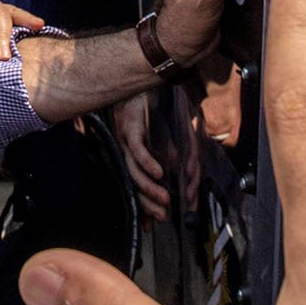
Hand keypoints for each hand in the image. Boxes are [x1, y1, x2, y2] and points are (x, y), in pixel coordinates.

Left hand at [112, 91, 170, 222]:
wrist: (143, 78)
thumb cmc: (155, 107)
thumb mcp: (169, 134)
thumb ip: (173, 154)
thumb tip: (178, 173)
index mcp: (135, 155)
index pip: (138, 186)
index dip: (144, 206)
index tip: (151, 226)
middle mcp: (128, 152)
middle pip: (134, 184)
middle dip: (148, 204)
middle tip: (162, 218)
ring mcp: (127, 140)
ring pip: (135, 171)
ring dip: (150, 188)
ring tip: (165, 201)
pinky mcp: (130, 127)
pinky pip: (138, 150)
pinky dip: (149, 162)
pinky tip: (160, 173)